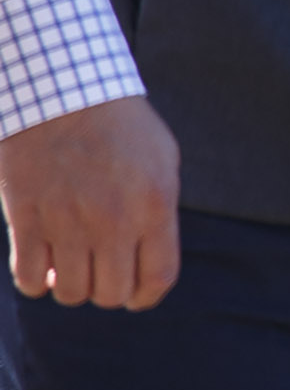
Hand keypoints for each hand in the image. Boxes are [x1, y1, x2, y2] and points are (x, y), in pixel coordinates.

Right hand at [0, 96, 179, 308]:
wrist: (66, 92)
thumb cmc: (121, 127)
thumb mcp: (161, 161)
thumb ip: (159, 212)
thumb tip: (146, 261)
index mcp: (155, 204)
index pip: (157, 279)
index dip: (145, 296)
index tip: (135, 294)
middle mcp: (113, 218)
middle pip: (111, 294)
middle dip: (107, 291)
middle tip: (101, 273)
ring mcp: (68, 220)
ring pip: (70, 293)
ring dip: (71, 286)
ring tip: (72, 263)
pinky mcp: (27, 217)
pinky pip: (30, 279)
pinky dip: (37, 281)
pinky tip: (43, 262)